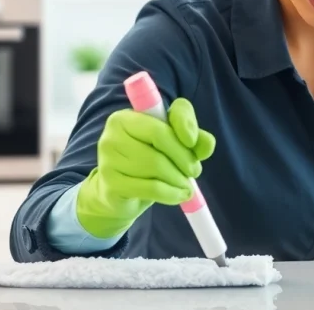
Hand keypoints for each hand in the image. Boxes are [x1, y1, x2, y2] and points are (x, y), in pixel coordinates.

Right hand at [76, 98, 215, 238]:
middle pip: (159, 139)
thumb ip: (194, 138)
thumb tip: (205, 142)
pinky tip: (179, 195)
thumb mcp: (173, 146)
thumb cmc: (148, 163)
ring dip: (179, 178)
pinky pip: (151, 188)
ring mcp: (108, 158)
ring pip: (156, 165)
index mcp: (126, 117)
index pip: (160, 117)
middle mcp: (112, 133)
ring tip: (185, 185)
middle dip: (184, 157)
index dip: (183, 127)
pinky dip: (172, 193)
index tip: (193, 143)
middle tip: (194, 171)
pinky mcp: (111, 184)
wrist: (119, 196)